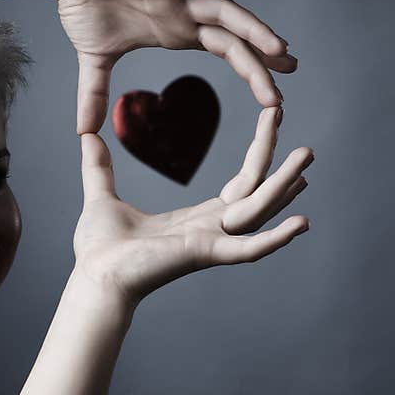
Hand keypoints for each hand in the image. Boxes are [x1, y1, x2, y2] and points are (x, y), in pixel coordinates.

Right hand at [49, 0, 297, 133]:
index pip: (225, 54)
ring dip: (252, 30)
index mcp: (175, 34)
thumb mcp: (94, 62)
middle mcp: (183, 15)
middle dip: (262, 60)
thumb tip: (85, 133)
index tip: (275, 95)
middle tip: (291, 74)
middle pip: (232, 41)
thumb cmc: (85, 7)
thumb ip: (95, 96)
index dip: (252, 72)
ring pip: (224, 13)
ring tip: (280, 49)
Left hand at [71, 107, 312, 307]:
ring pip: (259, 211)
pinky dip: (275, 239)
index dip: (259, 151)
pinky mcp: (204, 256)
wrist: (94, 277)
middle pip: (256, 190)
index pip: (240, 182)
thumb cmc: (100, 249)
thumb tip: (88, 138)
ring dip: (284, 186)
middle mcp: (211, 229)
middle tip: (291, 121)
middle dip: (276, 157)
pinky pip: (248, 249)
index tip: (274, 117)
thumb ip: (99, 168)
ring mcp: (211, 243)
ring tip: (307, 156)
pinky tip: (302, 223)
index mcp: (195, 218)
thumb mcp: (102, 196)